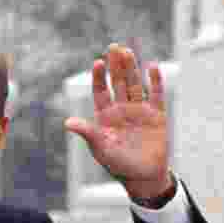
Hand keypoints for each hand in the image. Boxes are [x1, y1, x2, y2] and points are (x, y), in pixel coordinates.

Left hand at [64, 44, 171, 198]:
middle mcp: (122, 110)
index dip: (99, 78)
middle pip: (118, 83)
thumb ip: (87, 132)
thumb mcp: (100, 147)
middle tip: (113, 46)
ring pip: (135, 85)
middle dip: (115, 66)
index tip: (97, 63)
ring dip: (132, 68)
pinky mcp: (157, 115)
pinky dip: (155, 82)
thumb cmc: (118, 164)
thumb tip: (66, 123)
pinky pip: (156, 95)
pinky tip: (152, 67)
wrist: (143, 176)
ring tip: (128, 51)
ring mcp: (139, 110)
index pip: (101, 92)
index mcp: (106, 117)